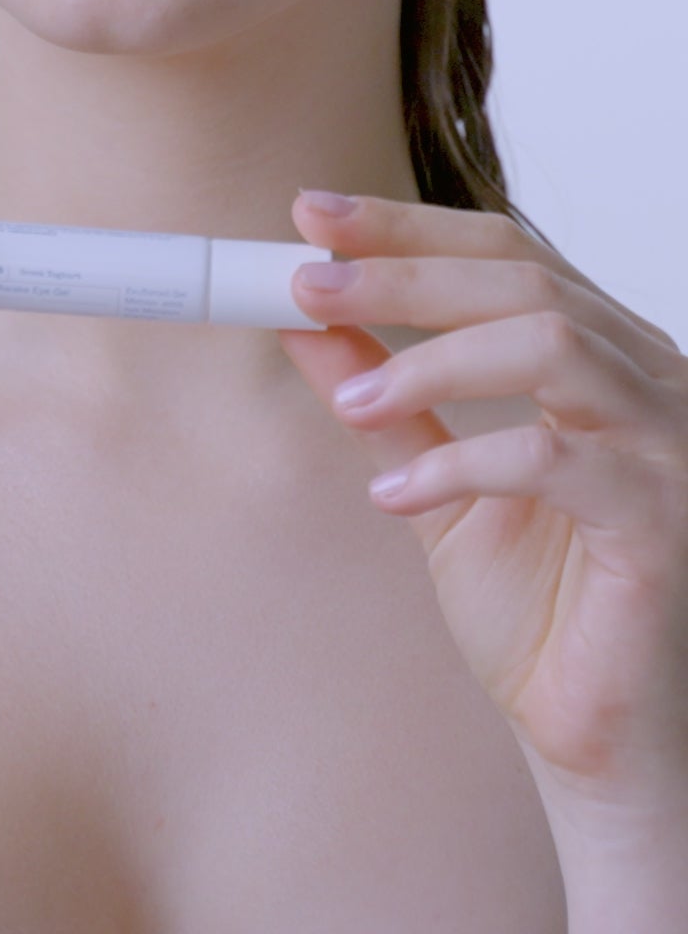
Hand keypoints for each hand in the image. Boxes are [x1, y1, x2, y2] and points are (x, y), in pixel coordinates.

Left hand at [277, 191, 687, 811]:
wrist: (599, 739)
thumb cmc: (541, 610)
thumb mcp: (437, 484)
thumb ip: (386, 403)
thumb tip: (304, 325)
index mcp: (601, 353)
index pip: (502, 253)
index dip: (404, 228)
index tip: (309, 215)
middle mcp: (646, 377)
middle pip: (519, 278)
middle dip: (400, 273)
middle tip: (303, 283)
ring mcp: (668, 440)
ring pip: (549, 340)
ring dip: (430, 359)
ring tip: (352, 397)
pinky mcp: (662, 517)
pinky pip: (555, 458)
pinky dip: (462, 463)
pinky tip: (395, 494)